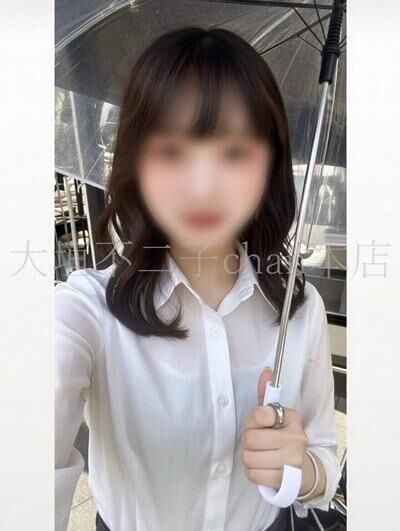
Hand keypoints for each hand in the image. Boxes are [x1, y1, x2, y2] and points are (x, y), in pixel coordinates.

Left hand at [241, 367, 314, 494]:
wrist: (303, 469)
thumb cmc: (283, 438)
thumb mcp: (276, 415)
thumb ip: (266, 393)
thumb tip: (266, 372)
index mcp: (292, 418)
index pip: (260, 414)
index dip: (251, 421)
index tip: (257, 424)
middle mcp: (296, 438)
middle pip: (251, 439)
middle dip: (248, 441)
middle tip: (255, 442)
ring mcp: (292, 460)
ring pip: (250, 457)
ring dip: (249, 457)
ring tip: (259, 455)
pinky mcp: (285, 480)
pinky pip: (253, 474)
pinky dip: (252, 472)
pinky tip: (261, 467)